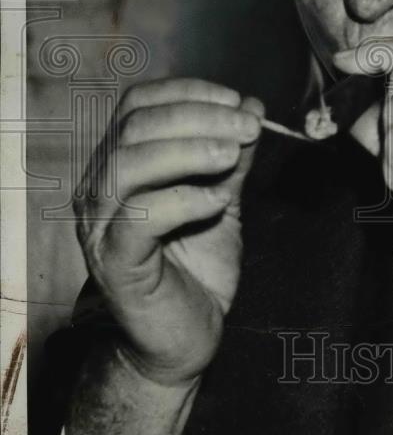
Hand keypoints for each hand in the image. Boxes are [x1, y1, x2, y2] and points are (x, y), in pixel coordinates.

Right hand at [74, 78, 262, 385]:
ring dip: (188, 149)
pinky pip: (140, 218)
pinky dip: (183, 199)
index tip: (237, 100)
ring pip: (128, 164)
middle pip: (135, 127)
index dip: (188, 93)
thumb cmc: (195, 270)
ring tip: (233, 154)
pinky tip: (218, 202)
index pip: (137, 105)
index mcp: (119, 165)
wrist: (182, 341)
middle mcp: (98, 190)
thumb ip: (231, 158)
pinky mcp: (114, 263)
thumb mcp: (222, 200)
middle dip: (198, 116)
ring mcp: (99, 227)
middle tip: (247, 126)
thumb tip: (252, 110)